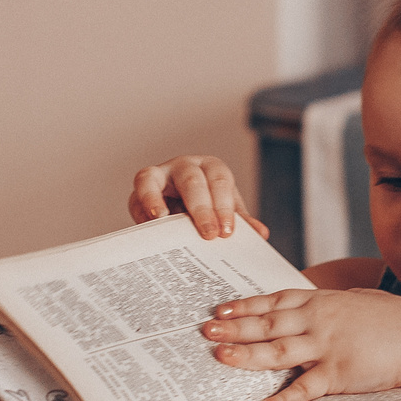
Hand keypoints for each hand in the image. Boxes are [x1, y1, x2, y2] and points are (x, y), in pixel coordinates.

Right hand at [129, 155, 267, 240]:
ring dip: (157, 199)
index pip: (220, 182)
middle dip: (202, 209)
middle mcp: (187, 165)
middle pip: (193, 181)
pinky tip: (151, 222)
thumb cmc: (207, 207)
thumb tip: (261, 234)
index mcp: (213, 169)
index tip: (227, 232)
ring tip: (162, 219)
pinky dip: (143, 204)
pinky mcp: (143, 184)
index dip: (224, 207)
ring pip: (155, 177)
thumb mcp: (224, 213)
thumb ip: (240, 223)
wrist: (180, 207)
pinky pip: (139, 189)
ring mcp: (162, 172)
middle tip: (209, 235)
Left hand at [203, 287, 400, 400]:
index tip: (220, 308)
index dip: (245, 305)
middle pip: (268, 323)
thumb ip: (328, 304)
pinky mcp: (340, 374)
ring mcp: (328, 347)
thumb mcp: (356, 301)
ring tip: (220, 358)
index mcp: (322, 301)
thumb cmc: (391, 320)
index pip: (275, 301)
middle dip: (235, 328)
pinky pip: (305, 388)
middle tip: (206, 330)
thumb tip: (306, 304)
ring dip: (247, 355)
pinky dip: (281, 399)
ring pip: (279, 351)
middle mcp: (320, 321)